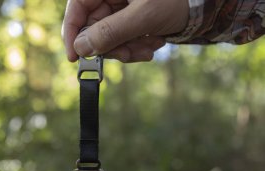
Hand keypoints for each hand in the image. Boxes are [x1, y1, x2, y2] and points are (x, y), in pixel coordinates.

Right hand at [62, 0, 188, 61]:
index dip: (72, 33)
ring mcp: (120, 7)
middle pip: (93, 27)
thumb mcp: (144, 16)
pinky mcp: (130, 18)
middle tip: (129, 55)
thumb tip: (81, 48)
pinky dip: (136, 46)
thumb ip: (111, 32)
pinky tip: (154, 42)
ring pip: (109, 36)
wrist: (206, 3)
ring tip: (149, 48)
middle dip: (112, 47)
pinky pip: (123, 37)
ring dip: (127, 49)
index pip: (77, 8)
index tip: (75, 58)